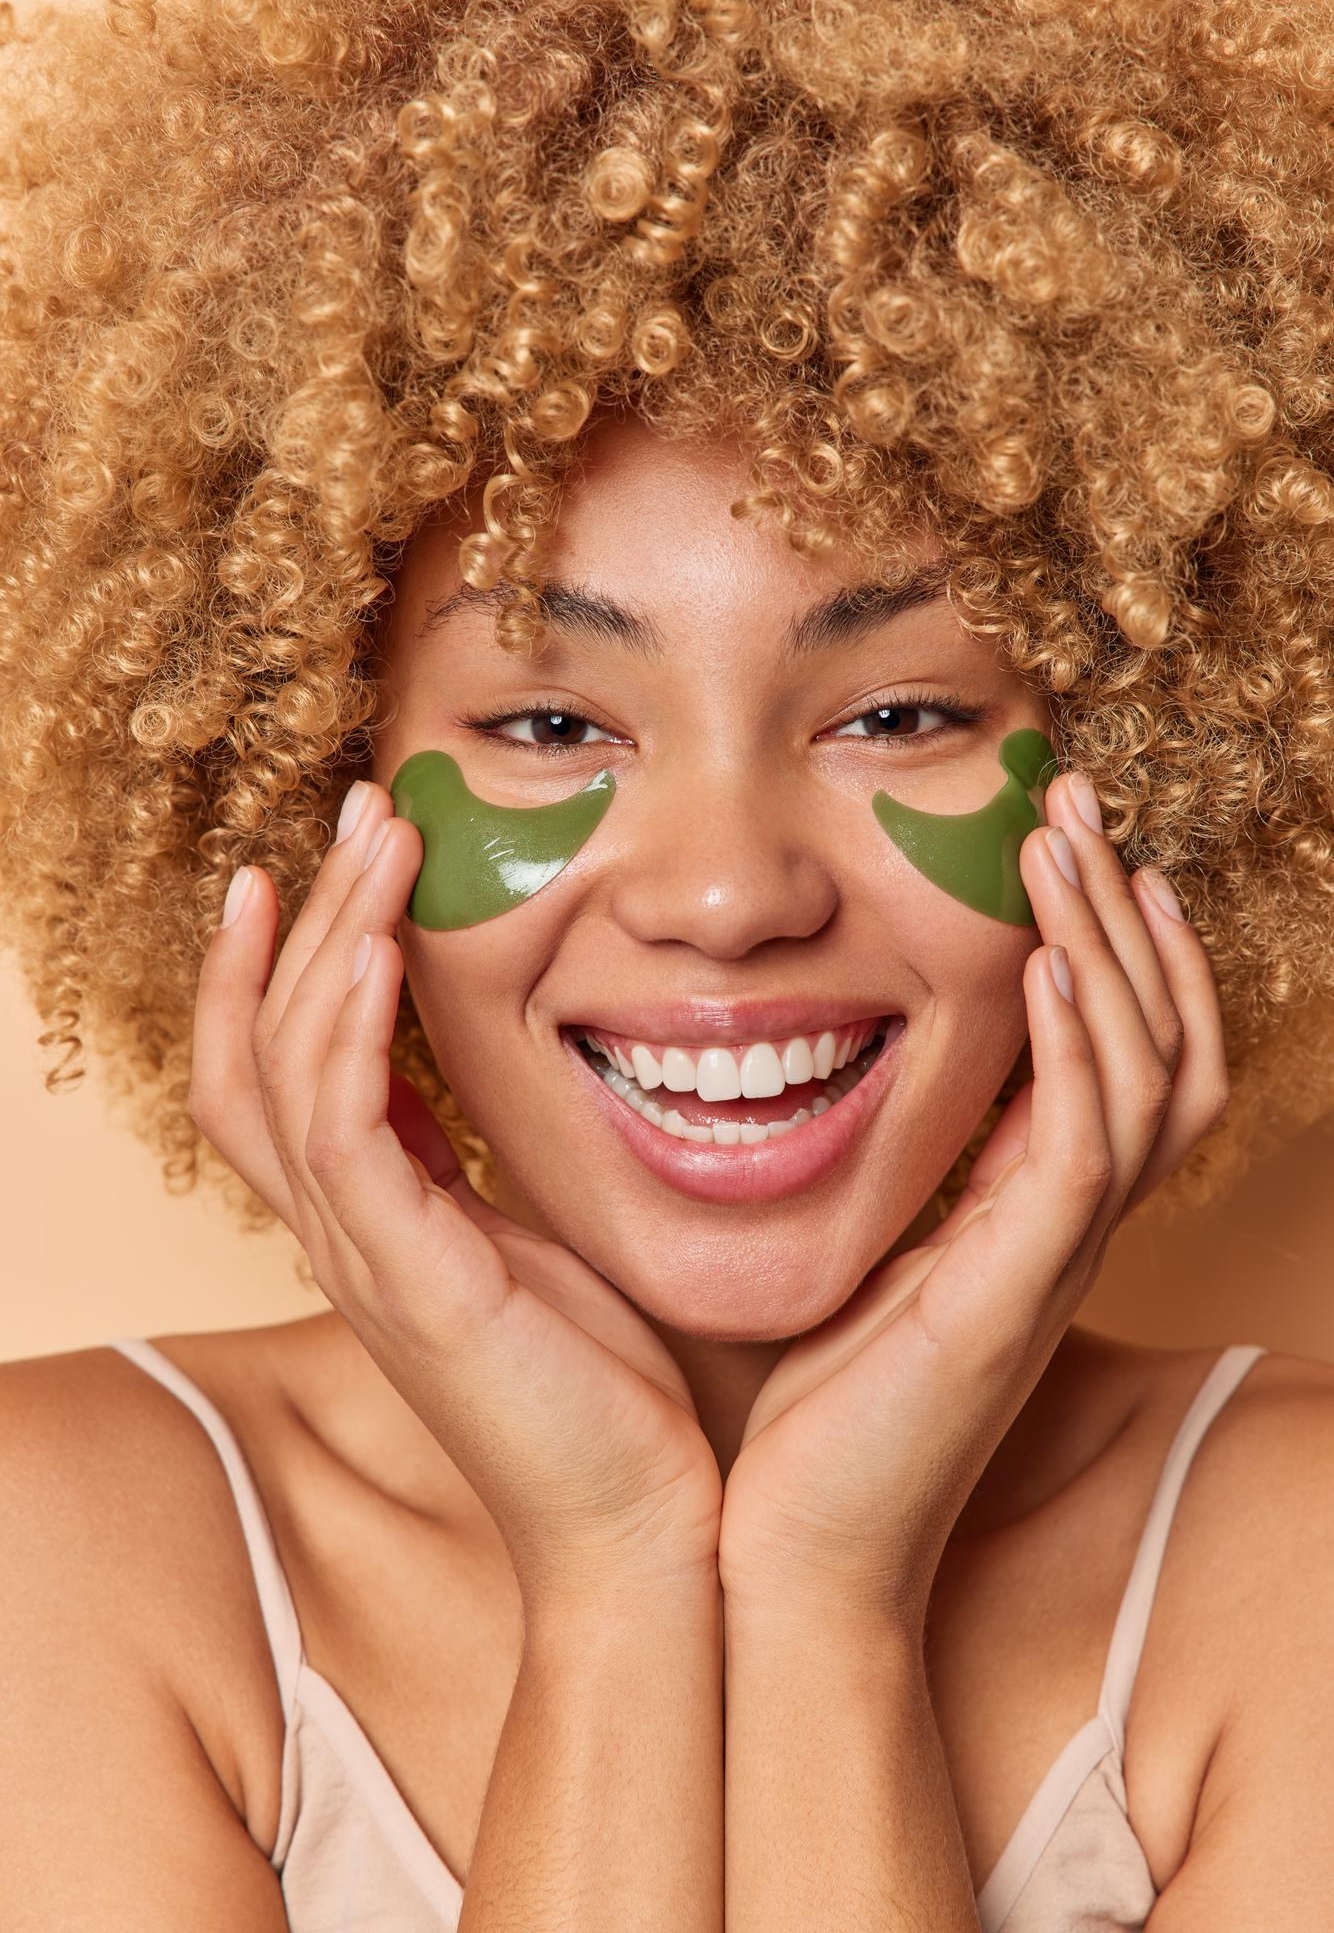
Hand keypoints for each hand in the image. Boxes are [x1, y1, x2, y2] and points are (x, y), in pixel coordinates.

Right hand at [188, 781, 720, 1614]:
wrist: (648, 1530)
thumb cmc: (610, 1393)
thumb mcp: (537, 1246)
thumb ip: (484, 1169)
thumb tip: (479, 1085)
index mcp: (377, 1225)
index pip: (272, 1079)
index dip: (272, 974)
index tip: (318, 870)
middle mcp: (347, 1236)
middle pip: (256, 1052)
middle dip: (299, 923)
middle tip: (359, 814)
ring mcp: (366, 1260)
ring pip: (285, 1070)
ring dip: (324, 941)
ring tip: (374, 840)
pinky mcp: (411, 1280)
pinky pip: (339, 1130)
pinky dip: (344, 1027)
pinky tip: (374, 949)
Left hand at [717, 770, 1228, 1630]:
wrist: (782, 1548)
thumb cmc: (800, 1408)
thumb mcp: (853, 1250)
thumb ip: (883, 1166)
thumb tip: (841, 1066)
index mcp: (1026, 1218)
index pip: (1127, 1062)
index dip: (1119, 953)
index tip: (1064, 848)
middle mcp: (1061, 1233)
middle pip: (1166, 1048)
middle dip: (1127, 917)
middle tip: (1073, 803)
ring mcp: (1051, 1264)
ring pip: (1146, 1080)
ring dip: (1112, 951)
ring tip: (1063, 843)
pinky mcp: (1014, 1296)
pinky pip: (1084, 1152)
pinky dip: (1080, 1050)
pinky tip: (1047, 965)